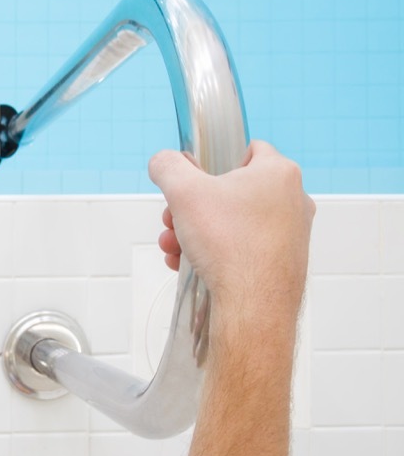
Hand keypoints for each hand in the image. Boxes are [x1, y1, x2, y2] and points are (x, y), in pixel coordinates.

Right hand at [149, 140, 313, 331]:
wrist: (252, 306)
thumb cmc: (229, 244)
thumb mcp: (182, 191)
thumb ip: (167, 165)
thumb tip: (163, 162)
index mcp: (279, 174)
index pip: (249, 149)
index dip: (216, 160)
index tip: (195, 178)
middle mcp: (293, 201)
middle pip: (232, 191)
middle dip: (193, 206)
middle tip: (173, 219)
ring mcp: (291, 234)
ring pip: (233, 223)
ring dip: (197, 231)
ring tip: (175, 247)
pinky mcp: (284, 262)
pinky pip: (242, 248)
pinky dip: (215, 253)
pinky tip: (189, 264)